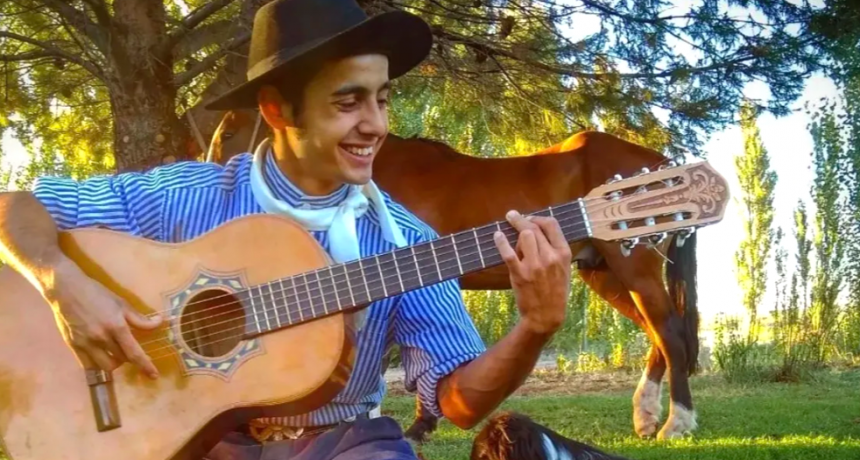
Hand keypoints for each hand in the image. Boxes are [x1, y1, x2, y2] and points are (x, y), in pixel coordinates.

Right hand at [40, 256, 162, 378]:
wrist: (67, 290)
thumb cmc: (97, 294)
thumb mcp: (122, 303)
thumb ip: (140, 318)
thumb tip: (159, 323)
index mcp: (116, 326)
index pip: (134, 352)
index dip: (145, 365)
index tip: (153, 375)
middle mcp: (101, 338)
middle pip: (121, 360)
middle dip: (129, 358)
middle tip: (130, 351)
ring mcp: (86, 343)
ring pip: (105, 366)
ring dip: (114, 363)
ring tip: (115, 353)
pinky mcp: (73, 346)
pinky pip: (88, 365)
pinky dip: (98, 364)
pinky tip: (101, 356)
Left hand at [494, 210, 571, 334]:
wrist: (546, 316)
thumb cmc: (555, 292)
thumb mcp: (563, 269)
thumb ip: (552, 251)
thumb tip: (534, 233)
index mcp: (563, 254)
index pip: (552, 225)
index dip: (538, 218)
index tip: (530, 218)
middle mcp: (550, 257)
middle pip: (534, 228)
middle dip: (522, 219)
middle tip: (512, 215)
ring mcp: (535, 265)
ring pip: (523, 236)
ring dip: (514, 228)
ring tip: (506, 226)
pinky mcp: (520, 274)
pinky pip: (508, 253)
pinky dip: (501, 242)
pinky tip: (497, 236)